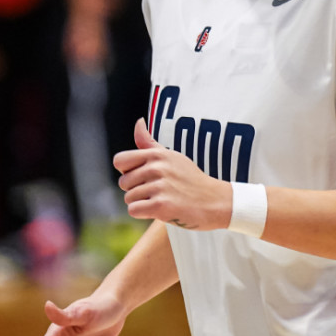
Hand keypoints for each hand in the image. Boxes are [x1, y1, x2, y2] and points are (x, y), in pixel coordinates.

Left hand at [114, 118, 232, 230]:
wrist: (215, 201)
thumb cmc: (191, 179)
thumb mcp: (172, 157)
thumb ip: (150, 143)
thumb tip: (139, 122)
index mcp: (158, 154)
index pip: (120, 160)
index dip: (128, 171)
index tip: (144, 176)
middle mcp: (157, 167)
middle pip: (123, 183)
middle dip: (136, 190)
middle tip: (158, 191)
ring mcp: (160, 187)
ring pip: (128, 198)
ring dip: (142, 203)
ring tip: (162, 199)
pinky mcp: (161, 206)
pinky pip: (133, 210)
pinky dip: (143, 213)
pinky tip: (160, 210)